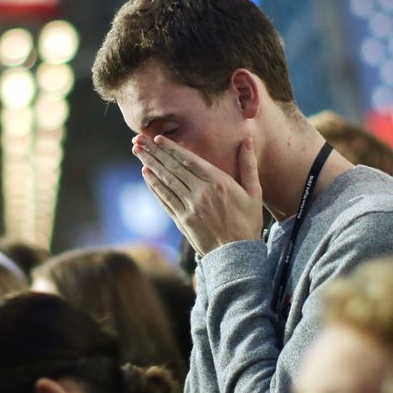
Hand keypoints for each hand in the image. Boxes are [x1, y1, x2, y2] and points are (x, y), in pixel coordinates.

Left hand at [133, 134, 262, 255]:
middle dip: (154, 152)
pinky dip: (154, 186)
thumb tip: (247, 140)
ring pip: (166, 181)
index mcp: (218, 182)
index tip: (157, 137)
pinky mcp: (182, 220)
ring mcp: (189, 207)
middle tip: (138, 139)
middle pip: (173, 168)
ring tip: (138, 152)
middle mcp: (200, 193)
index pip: (189, 159)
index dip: (171, 148)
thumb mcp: (254, 192)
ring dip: (150, 165)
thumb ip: (249, 164)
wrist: (237, 255)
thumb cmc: (248, 222)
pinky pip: (164, 199)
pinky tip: (146, 175)